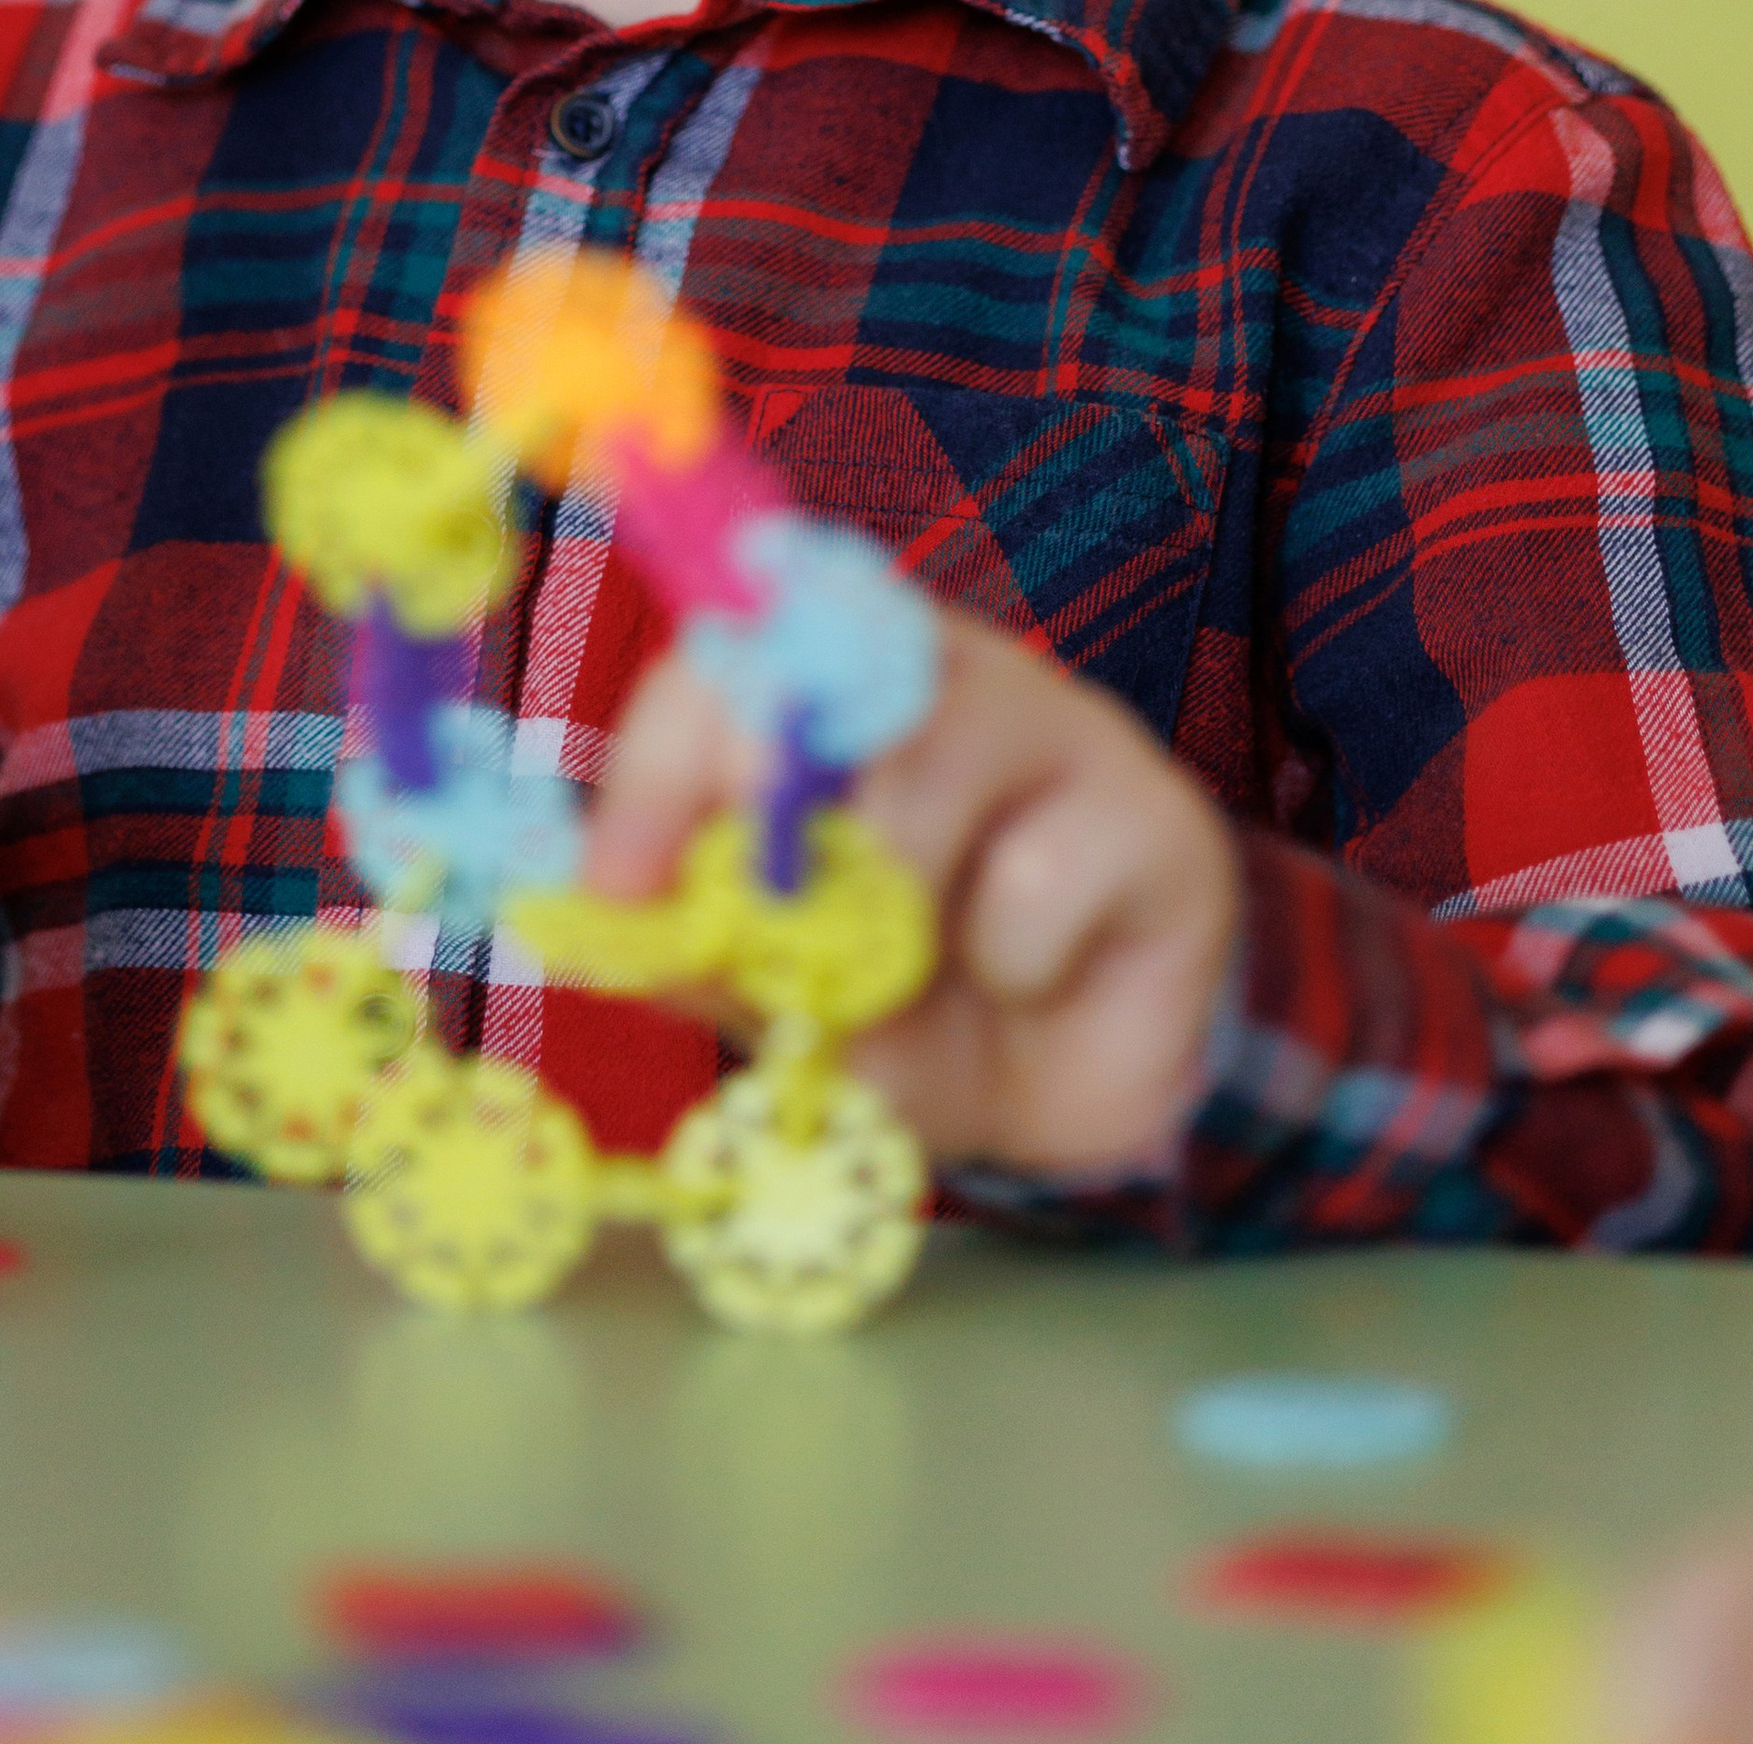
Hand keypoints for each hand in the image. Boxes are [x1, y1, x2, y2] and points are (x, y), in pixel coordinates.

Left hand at [584, 608, 1240, 1179]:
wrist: (1075, 1090)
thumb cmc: (911, 1010)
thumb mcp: (782, 996)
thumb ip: (705, 952)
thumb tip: (603, 926)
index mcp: (819, 695)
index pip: (720, 662)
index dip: (657, 761)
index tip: (619, 886)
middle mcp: (931, 671)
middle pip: (828, 671)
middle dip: (776, 815)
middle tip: (774, 928)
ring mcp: (1052, 720)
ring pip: (933, 758)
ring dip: (893, 903)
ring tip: (912, 970)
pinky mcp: (1148, 809)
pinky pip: (1044, 872)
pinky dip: (1011, 964)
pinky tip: (1029, 981)